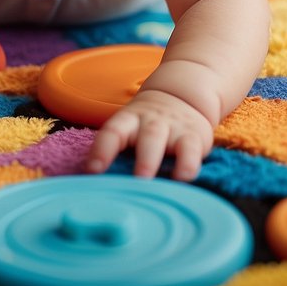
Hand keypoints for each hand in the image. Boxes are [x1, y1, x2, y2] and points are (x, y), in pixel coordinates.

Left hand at [84, 89, 213, 180]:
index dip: (101, 150)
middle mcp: (149, 121)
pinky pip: (191, 150)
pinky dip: (188, 165)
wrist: (182, 97)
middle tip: (132, 184)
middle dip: (139, 160)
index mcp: (129, 120)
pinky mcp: (194, 136)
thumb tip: (107, 188)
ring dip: (155, 162)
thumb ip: (122, 153)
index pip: (112, 132)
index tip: (92, 171)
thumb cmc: (147, 126)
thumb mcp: (134, 130)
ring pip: (162, 141)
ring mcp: (172, 127)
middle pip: (143, 136)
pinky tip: (184, 179)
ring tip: (151, 184)